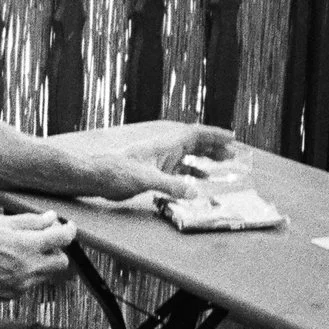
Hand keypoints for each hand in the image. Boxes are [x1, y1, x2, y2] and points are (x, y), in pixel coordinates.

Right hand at [0, 212, 74, 300]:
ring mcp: (24, 284)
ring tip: (23, 253)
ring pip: (48, 274)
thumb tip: (50, 218)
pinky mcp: (16, 294)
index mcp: (27, 246)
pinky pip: (32, 282)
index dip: (69, 230)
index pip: (62, 238)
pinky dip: (28, 273)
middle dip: (59, 251)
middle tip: (46, 242)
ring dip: (43, 262)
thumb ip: (29, 221)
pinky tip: (9, 265)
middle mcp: (30, 267)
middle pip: (62, 262)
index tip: (68, 227)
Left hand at [97, 122, 240, 200]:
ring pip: (188, 156)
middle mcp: (164, 150)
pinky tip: (200, 180)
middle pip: (195, 143)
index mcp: (164, 145)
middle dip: (215, 147)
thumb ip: (170, 186)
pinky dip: (192, 173)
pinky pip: (179, 170)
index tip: (232, 137)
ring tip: (223, 165)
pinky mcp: (153, 172)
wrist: (95, 176)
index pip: (194, 134)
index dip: (214, 134)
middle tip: (233, 155)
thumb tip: (194, 194)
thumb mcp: (145, 179)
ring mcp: (159, 161)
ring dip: (206, 159)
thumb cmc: (116, 172)